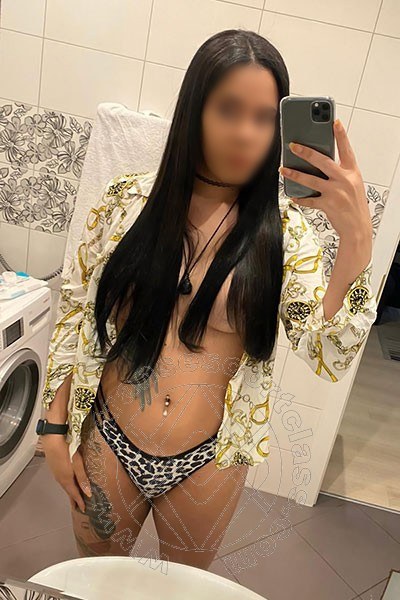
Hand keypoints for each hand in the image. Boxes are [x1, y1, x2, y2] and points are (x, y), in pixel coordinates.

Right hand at [41, 435, 91, 511]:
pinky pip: (61, 479)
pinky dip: (66, 484)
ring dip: (69, 491)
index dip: (79, 502)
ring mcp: (56, 472)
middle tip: (78, 506)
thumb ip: (82, 479)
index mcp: (66, 480)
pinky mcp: (54, 466)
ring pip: (64, 485)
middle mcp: (60, 478)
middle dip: (73, 499)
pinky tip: (68, 481)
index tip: (83, 509)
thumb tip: (88, 493)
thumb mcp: (78, 464)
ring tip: (74, 496)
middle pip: (68, 491)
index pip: (74, 494)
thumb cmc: (67, 450)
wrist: (52, 439)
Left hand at [279, 119, 372, 240]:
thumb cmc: (354, 204)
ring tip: (283, 169)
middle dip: (306, 152)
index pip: (346, 149)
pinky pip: (309, 199)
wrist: (357, 227)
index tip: (334, 122)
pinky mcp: (327, 205)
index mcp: (352, 172)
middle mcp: (344, 180)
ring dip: (294, 174)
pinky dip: (300, 198)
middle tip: (293, 145)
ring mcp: (335, 192)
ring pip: (310, 180)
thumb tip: (320, 163)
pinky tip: (293, 195)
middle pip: (322, 161)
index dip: (341, 135)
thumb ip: (340, 173)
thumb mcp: (352, 184)